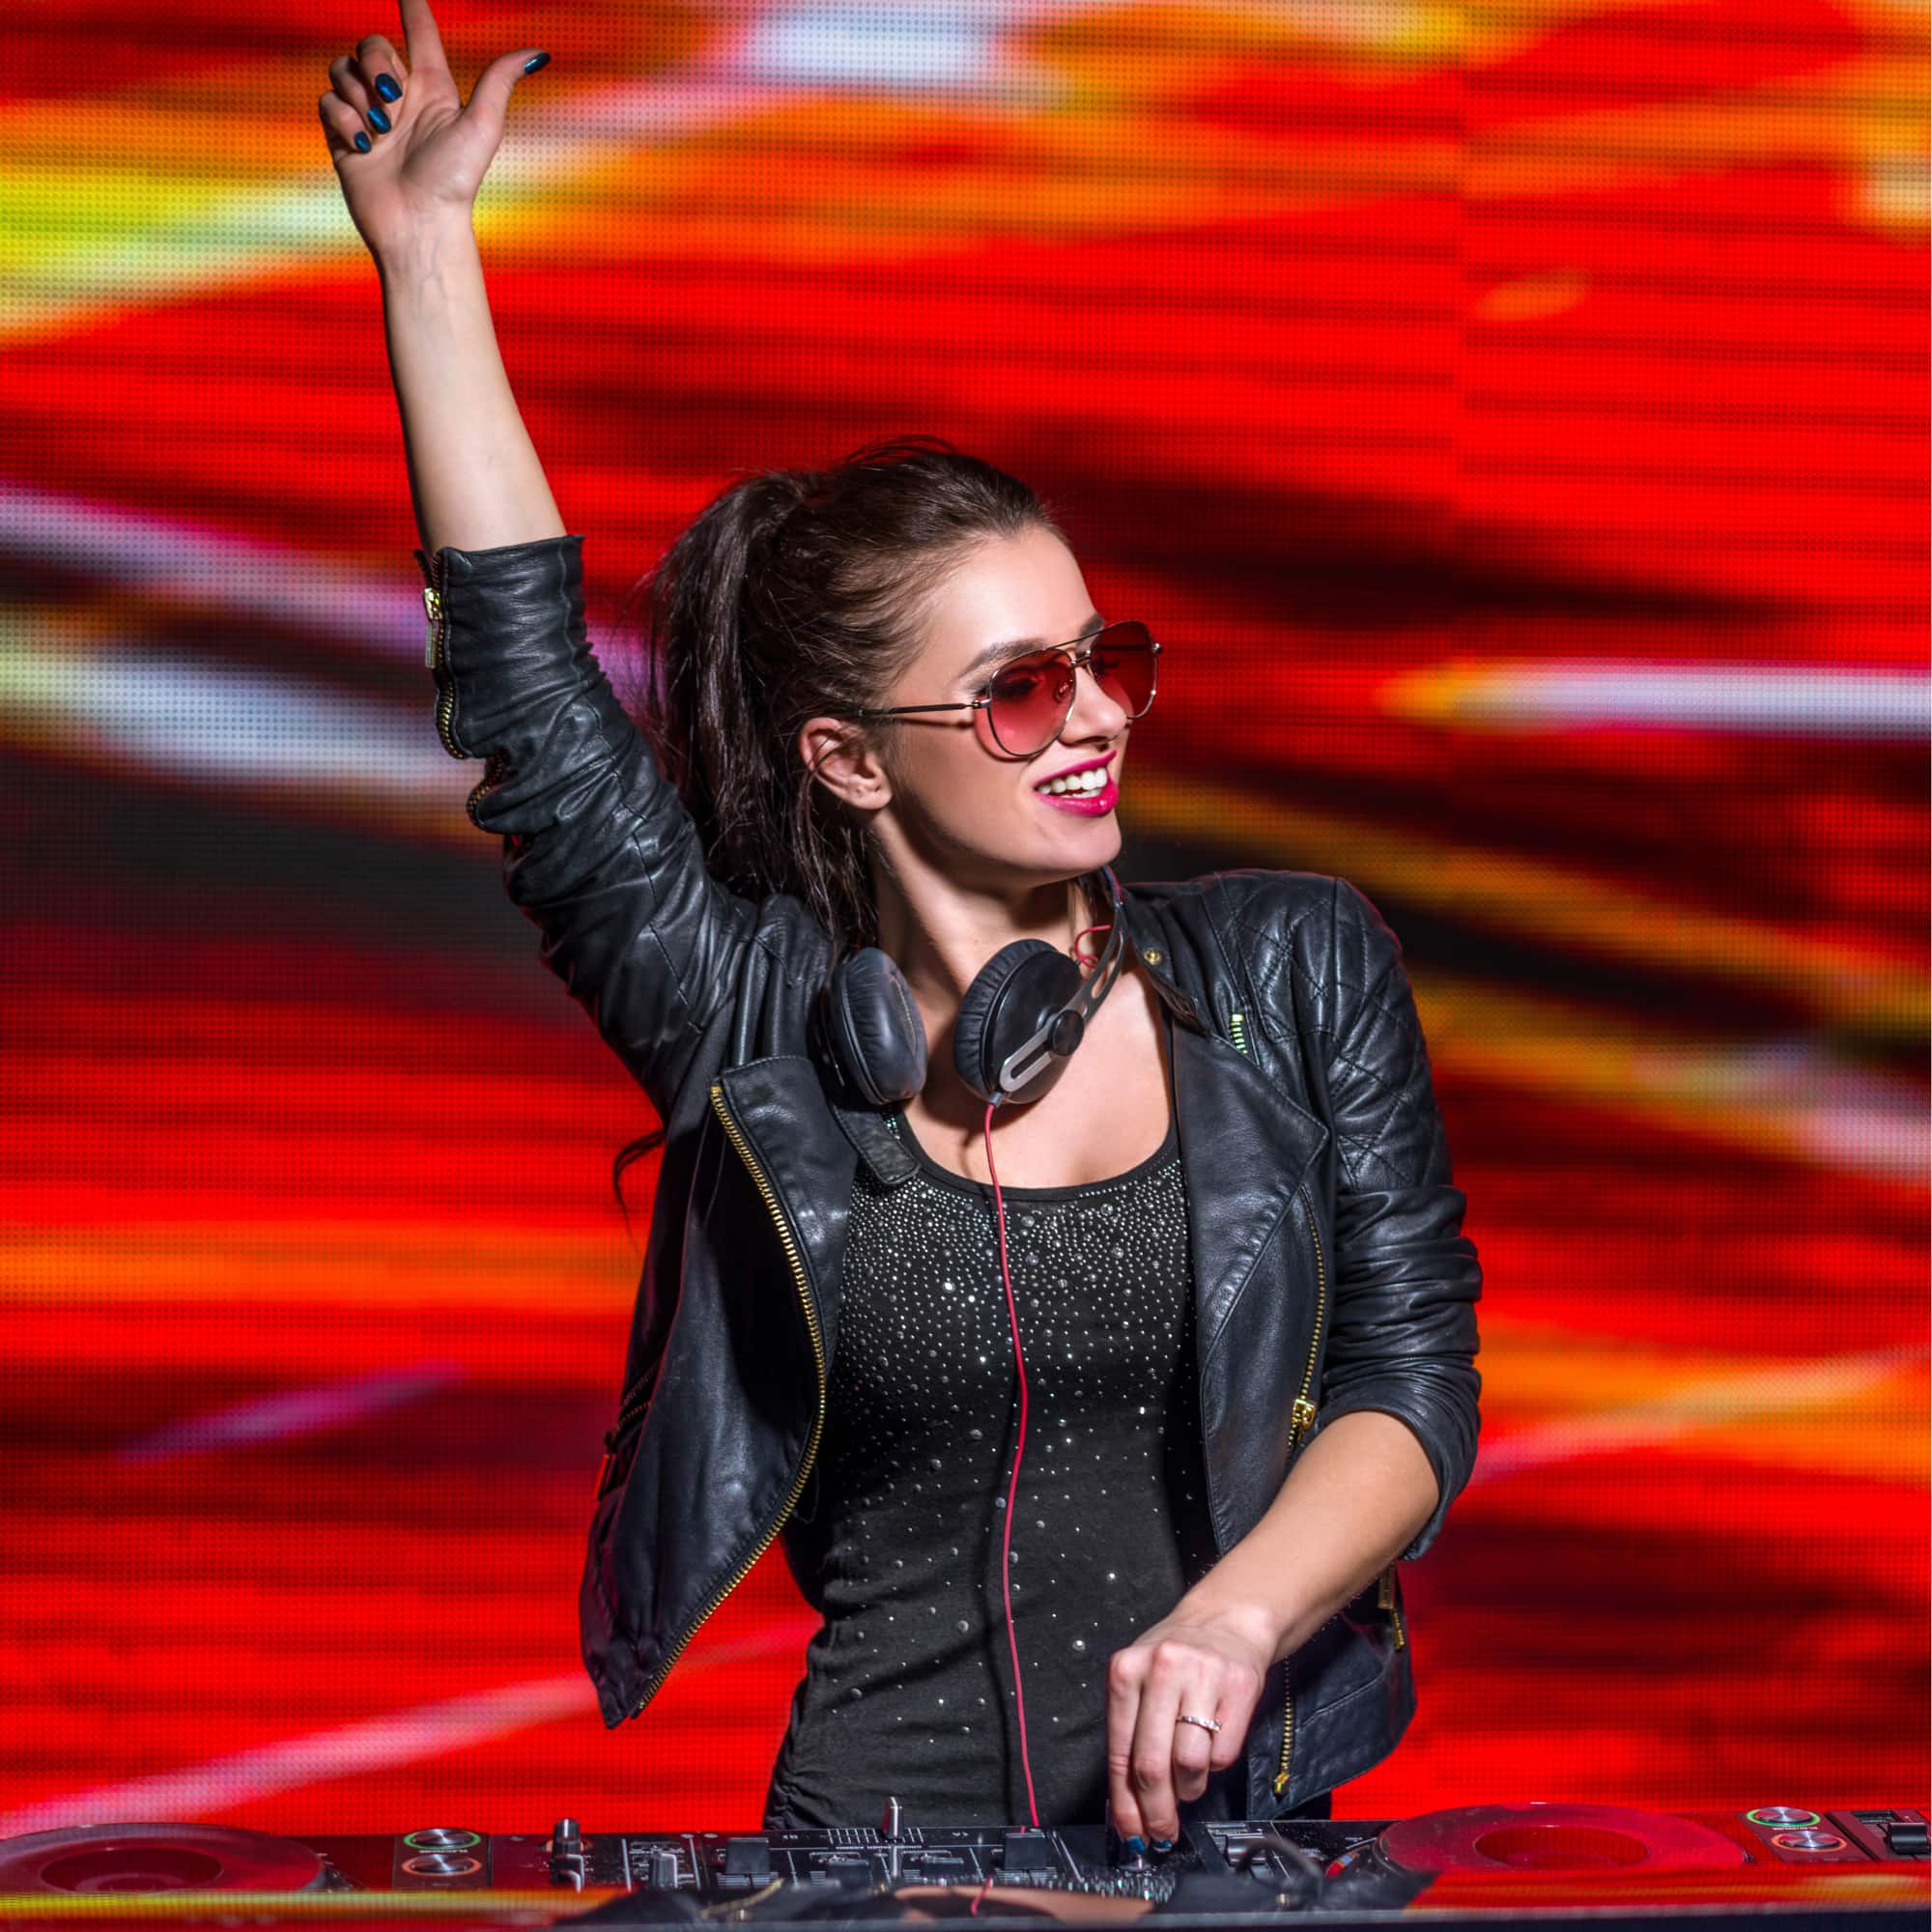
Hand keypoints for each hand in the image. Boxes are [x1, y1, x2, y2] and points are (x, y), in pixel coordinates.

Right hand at [318, 0, 549, 261]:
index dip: (412, 7)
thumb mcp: (482, 125)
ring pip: (343, 69)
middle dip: (377, 64)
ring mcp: (369, 115)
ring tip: (382, 134)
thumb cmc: (454, 181)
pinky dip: (344, 120)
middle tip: (393, 102)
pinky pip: (327, 101)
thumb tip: (540, 52)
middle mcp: (401, 98)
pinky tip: (364, 148)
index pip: (420, 33)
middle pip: (371, 44)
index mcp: (433, 89)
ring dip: (360, 97)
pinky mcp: (343, 135)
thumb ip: (499, 81)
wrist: (418, 224)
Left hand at [1104, 1601, 1274, 1846]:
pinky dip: (1217, 1764)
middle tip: (1163, 1830)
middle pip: (1151, 1765)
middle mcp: (1161, 1669)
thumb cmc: (1175, 1661)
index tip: (1132, 1832)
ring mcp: (1202, 1675)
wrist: (1225, 1620)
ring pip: (1190, 1763)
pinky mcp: (1239, 1685)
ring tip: (1189, 1780)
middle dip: (1156, 1810)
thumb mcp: (1140, 1684)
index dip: (1125, 1803)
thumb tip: (1129, 1809)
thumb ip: (1130, 1737)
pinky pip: (1224, 1752)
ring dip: (1189, 1788)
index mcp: (1126, 1670)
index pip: (1119, 1752)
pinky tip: (1212, 1747)